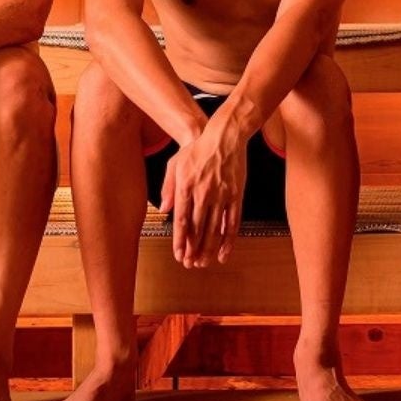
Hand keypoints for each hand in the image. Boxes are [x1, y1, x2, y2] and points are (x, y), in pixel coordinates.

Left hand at [160, 121, 247, 268]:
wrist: (224, 135)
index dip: (180, 241)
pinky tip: (223, 252)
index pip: (182, 221)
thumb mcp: (175, 164)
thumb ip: (168, 188)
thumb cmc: (198, 149)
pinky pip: (232, 222)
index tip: (179, 255)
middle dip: (193, 250)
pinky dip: (228, 240)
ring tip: (203, 263)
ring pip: (214, 229)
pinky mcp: (235, 195)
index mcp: (186, 187)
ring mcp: (221, 195)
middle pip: (197, 229)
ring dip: (208, 249)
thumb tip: (164, 209)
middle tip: (190, 264)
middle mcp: (203, 194)